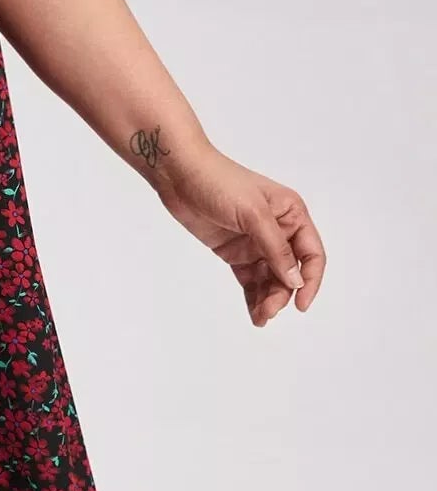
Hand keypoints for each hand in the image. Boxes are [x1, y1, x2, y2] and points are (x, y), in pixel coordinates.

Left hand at [152, 146, 325, 325]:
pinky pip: (250, 279)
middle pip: (290, 271)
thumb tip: (295, 280)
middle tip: (268, 311)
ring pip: (270, 279)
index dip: (310, 280)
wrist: (179, 174)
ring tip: (260, 317)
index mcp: (291, 213)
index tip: (301, 304)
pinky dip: (253, 296)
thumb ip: (275, 247)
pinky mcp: (234, 251)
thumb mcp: (253, 214)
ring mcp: (255, 241)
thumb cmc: (219, 181)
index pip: (311, 254)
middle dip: (282, 293)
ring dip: (268, 299)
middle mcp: (278, 229)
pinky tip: (254, 313)